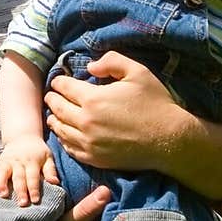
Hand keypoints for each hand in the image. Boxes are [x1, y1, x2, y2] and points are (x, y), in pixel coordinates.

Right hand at [0, 136, 58, 206]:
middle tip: (22, 203)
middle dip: (20, 190)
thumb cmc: (37, 151)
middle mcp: (18, 160)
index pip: (33, 176)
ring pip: (3, 172)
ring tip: (3, 195)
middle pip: (18, 177)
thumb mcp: (47, 157)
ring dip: (2, 184)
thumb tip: (55, 182)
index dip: (34, 188)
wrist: (23, 136)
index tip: (35, 200)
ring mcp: (7, 161)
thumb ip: (51, 170)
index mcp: (32, 161)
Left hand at [44, 51, 181, 170]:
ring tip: (54, 115)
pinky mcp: (94, 159)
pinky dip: (64, 139)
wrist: (170, 139)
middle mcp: (85, 122)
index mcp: (93, 99)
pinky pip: (70, 149)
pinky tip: (66, 134)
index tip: (58, 81)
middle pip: (57, 109)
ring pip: (60, 130)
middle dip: (52, 99)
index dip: (59, 82)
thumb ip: (112, 61)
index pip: (63, 88)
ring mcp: (88, 143)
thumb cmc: (155, 103)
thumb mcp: (138, 72)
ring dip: (54, 119)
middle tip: (51, 96)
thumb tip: (91, 66)